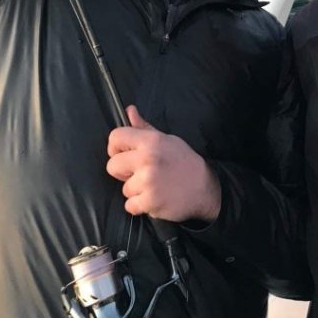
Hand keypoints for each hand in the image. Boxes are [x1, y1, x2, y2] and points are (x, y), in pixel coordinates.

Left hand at [106, 105, 221, 221]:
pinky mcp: (150, 201)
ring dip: (136, 191)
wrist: (204, 188)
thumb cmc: (184, 162)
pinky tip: (155, 198)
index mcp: (151, 141)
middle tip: (140, 173)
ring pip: (124, 188)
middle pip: (112, 165)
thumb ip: (144, 127)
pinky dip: (140, 206)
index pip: (116, 137)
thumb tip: (129, 110)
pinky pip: (130, 206)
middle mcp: (148, 158)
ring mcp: (148, 181)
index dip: (116, 147)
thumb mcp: (167, 140)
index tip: (123, 154)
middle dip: (123, 172)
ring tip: (154, 186)